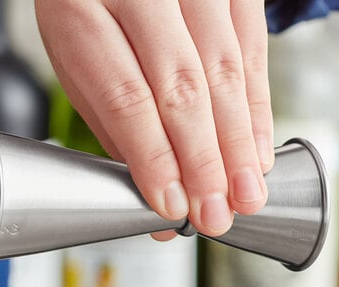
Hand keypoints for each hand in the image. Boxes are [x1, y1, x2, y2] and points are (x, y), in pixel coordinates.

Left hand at [35, 0, 273, 238]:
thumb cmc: (88, 14)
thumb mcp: (80, 70)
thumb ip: (117, 129)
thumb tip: (160, 196)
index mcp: (81, 13)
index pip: (127, 100)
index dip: (155, 159)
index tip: (172, 205)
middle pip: (181, 88)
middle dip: (204, 162)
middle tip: (216, 214)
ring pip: (224, 70)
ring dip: (238, 143)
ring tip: (244, 194)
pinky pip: (252, 47)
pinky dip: (257, 106)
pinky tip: (257, 150)